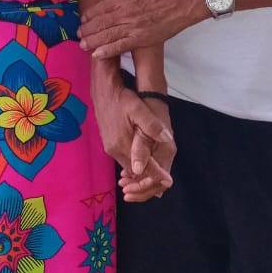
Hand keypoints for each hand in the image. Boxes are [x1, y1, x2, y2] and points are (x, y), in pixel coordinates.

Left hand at [79, 0, 205, 59]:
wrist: (184, 1)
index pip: (101, 8)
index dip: (90, 15)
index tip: (83, 19)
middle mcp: (126, 14)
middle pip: (101, 24)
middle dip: (88, 30)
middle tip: (78, 35)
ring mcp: (133, 28)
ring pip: (108, 36)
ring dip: (93, 41)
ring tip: (83, 46)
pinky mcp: (142, 39)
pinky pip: (121, 46)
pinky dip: (108, 51)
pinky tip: (98, 55)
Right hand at [91, 76, 174, 201]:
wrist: (103, 92)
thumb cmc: (122, 99)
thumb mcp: (139, 109)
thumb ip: (152, 126)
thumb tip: (167, 139)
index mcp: (123, 144)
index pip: (142, 167)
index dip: (156, 175)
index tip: (168, 181)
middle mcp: (115, 150)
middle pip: (134, 172)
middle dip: (149, 176)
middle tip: (164, 179)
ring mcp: (110, 148)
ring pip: (128, 166)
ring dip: (141, 170)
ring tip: (156, 172)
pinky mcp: (108, 145)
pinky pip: (124, 159)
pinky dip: (134, 163)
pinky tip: (142, 160)